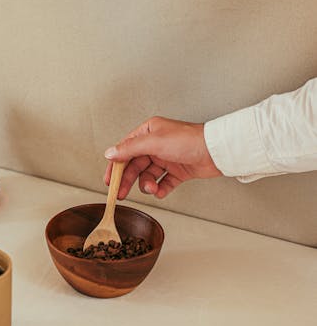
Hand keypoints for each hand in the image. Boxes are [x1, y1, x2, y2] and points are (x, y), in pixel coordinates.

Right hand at [104, 116, 221, 198]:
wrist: (216, 151)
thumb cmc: (189, 140)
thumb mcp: (154, 142)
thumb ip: (130, 148)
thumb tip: (110, 152)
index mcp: (148, 132)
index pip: (125, 150)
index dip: (115, 166)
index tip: (109, 181)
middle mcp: (156, 144)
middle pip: (135, 165)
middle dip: (128, 180)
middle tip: (121, 193)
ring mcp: (167, 158)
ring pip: (148, 176)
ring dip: (147, 184)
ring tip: (152, 189)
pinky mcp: (178, 171)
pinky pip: (163, 182)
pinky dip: (161, 189)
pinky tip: (160, 191)